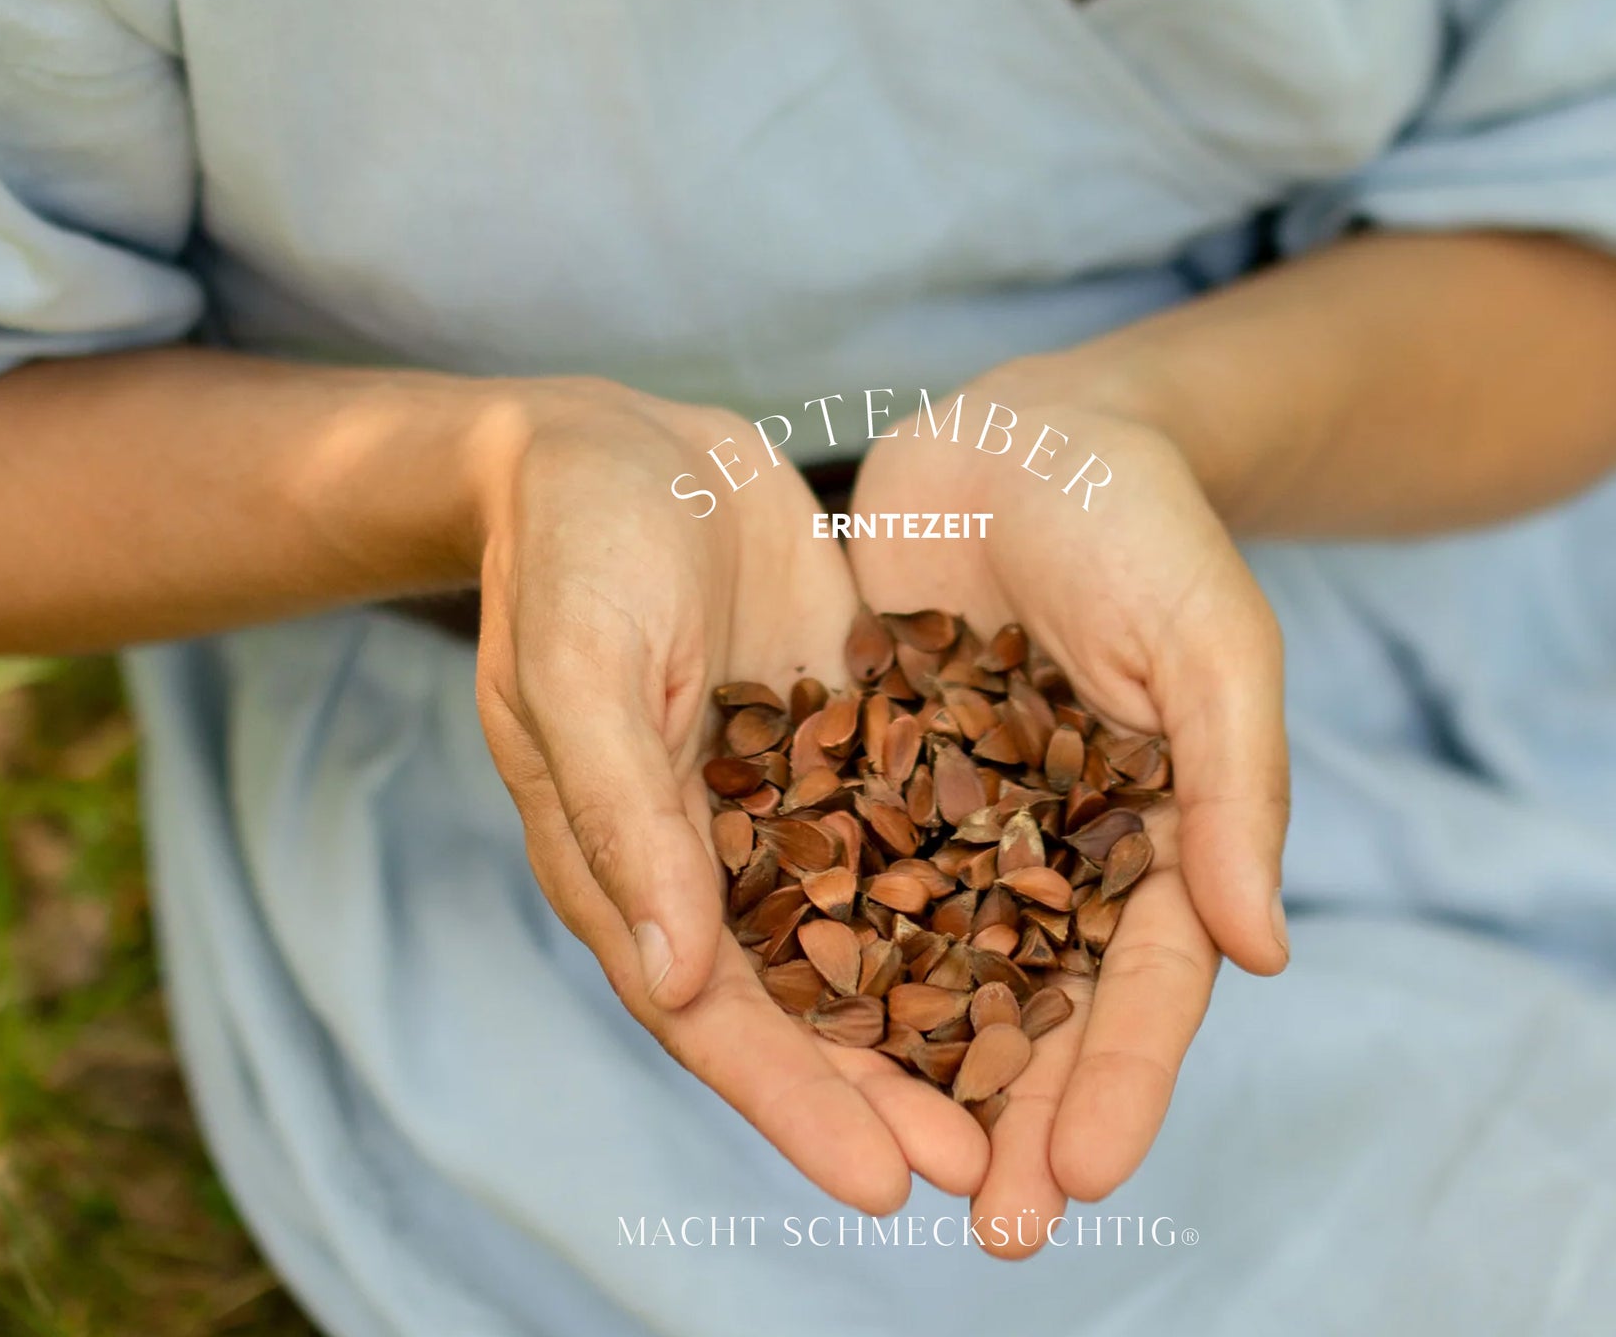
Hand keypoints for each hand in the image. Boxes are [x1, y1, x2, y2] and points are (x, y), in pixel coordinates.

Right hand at [468, 380, 988, 1210]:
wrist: (619, 437)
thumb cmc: (574, 545)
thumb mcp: (586, 667)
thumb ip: (624, 817)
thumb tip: (674, 977)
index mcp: (623, 856)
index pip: (708, 1010)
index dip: (792, 1099)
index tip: (884, 1179)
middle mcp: (703, 848)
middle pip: (795, 997)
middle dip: (881, 1087)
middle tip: (985, 1176)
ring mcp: (775, 790)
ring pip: (858, 927)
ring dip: (928, 1009)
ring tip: (1026, 1095)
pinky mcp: (833, 728)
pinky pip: (898, 821)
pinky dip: (951, 882)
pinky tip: (1041, 925)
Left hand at [845, 358, 1290, 1252]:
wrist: (1022, 427)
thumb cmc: (1142, 522)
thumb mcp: (1209, 639)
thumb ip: (1233, 785)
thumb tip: (1260, 949)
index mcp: (1157, 828)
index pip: (1150, 977)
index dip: (1126, 1078)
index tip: (1090, 1177)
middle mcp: (1058, 842)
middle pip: (1043, 1001)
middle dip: (1025, 1116)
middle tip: (996, 1232)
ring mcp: (964, 812)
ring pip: (939, 961)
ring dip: (920, 1066)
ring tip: (886, 1168)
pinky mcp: (876, 765)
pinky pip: (851, 872)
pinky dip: (829, 947)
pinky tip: (787, 1023)